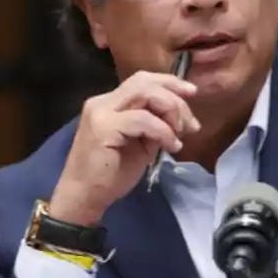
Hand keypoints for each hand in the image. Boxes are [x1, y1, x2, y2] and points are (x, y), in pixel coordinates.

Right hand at [48, 70, 200, 224]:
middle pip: (145, 82)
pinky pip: (142, 119)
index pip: (143, 81)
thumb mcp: (141, 145)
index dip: (170, 82)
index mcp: (110, 103)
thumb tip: (181, 118)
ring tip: (179, 136)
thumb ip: (156, 126)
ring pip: (145, 94)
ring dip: (171, 112)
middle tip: (190, 124)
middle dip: (175, 98)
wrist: (84, 197)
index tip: (192, 92)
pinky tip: (171, 147)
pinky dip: (163, 131)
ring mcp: (101, 113)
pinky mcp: (103, 128)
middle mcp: (103, 102)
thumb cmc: (110, 175)